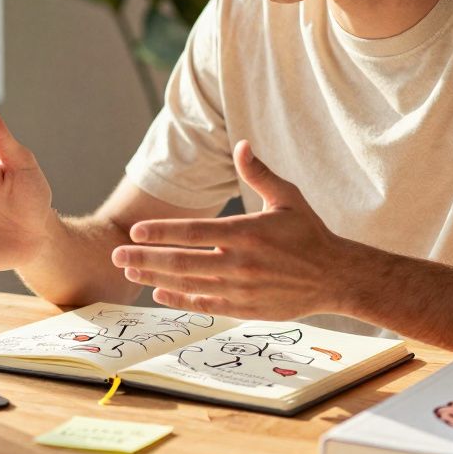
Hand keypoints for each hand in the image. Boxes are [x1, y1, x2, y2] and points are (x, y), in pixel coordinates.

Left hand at [111, 140, 353, 319]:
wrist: (335, 277)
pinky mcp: (245, 309)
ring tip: (130, 271)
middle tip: (117, 255)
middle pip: (181, 261)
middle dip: (144, 258)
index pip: (192, 233)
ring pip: (188, 284)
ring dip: (155, 278)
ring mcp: (241, 289)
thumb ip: (259, 174)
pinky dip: (179, 299)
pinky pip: (205, 305)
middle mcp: (240, 263)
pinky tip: (160, 292)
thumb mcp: (287, 198)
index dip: (160, 233)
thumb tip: (241, 144)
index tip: (135, 232)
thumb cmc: (309, 234)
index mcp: (247, 232)